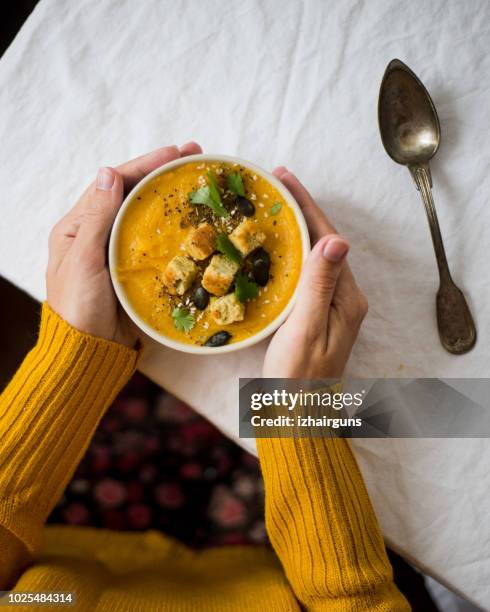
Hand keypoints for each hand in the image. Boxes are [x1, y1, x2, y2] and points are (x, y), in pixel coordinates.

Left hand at [47, 142, 201, 346]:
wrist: (89, 350)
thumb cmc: (79, 306)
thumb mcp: (84, 260)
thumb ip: (97, 218)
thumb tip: (109, 172)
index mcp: (78, 226)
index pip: (113, 184)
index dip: (144, 164)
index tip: (174, 153)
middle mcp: (98, 233)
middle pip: (131, 194)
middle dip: (160, 173)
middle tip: (193, 157)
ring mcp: (116, 251)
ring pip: (144, 214)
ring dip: (168, 196)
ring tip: (195, 180)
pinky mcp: (132, 269)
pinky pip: (153, 241)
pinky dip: (170, 227)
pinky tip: (189, 220)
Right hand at [263, 168, 367, 377]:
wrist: (298, 413)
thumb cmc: (298, 377)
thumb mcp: (306, 329)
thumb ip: (319, 285)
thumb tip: (335, 239)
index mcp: (347, 297)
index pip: (328, 240)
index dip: (307, 208)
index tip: (285, 180)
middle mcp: (345, 297)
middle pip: (324, 243)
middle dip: (301, 212)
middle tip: (275, 186)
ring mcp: (332, 305)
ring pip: (314, 256)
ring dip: (296, 229)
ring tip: (273, 207)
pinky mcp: (317, 313)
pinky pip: (306, 273)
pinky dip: (290, 253)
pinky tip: (275, 246)